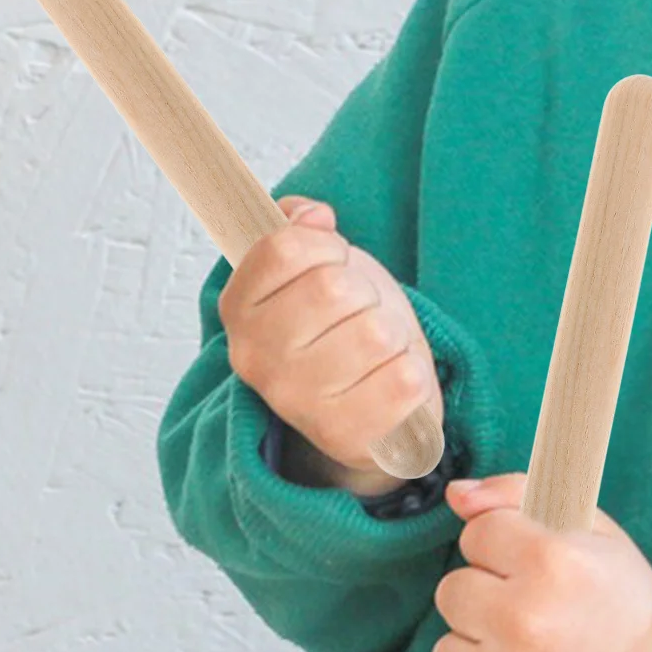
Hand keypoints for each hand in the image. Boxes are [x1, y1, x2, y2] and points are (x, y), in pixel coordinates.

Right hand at [219, 196, 443, 492]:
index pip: (286, 248)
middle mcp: (256, 359)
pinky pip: (405, 379)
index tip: (334, 267)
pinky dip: (413, 374)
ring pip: (376, 333)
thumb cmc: (344, 332)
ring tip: (379, 352)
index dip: (328, 248)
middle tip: (362, 317)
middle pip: (335, 288)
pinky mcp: (345, 435)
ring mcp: (298, 402)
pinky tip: (393, 381)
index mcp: (239, 310)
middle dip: (367, 294)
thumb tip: (314, 216)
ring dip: (394, 335)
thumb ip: (302, 231)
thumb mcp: (318, 268)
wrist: (366, 410)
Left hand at [431, 473, 651, 651]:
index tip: (534, 569)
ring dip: (482, 650)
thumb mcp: (595, 533)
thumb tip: (456, 494)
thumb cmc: (629, 607)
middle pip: (452, 591)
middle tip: (534, 612)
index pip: (476, 535)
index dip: (504, 549)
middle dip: (488, 597)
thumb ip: (518, 496)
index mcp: (551, 561)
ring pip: (447, 649)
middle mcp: (524, 619)